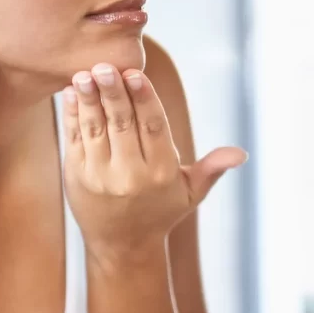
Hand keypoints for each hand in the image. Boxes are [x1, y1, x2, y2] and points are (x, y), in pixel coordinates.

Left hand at [62, 63, 246, 267]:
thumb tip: (241, 154)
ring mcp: (100, 176)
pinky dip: (72, 113)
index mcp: (161, 172)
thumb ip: (212, 168)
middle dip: (113, 93)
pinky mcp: (76, 175)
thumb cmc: (161, 211)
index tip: (135, 74)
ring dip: (89, 99)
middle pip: (122, 125)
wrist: (121, 246)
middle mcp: (130, 174)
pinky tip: (72, 90)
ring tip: (85, 74)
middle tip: (105, 66)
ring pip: (95, 129)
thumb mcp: (191, 193)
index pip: (153, 128)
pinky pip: (74, 138)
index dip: (144, 99)